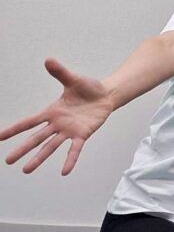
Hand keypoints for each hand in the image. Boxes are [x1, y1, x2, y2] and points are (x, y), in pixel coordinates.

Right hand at [0, 59, 113, 174]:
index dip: (14, 129)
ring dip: (39, 158)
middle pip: (36, 138)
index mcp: (52, 111)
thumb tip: (48, 60)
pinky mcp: (83, 134)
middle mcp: (57, 124)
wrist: (107, 95)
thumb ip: (60, 72)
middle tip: (7, 161)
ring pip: (51, 146)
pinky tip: (65, 171)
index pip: (30, 121)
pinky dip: (70, 159)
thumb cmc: (88, 88)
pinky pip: (75, 149)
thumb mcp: (73, 79)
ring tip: (26, 170)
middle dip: (22, 149)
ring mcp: (69, 131)